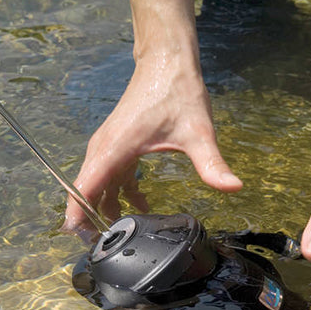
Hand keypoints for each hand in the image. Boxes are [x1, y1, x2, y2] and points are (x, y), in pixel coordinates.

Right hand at [62, 52, 241, 235]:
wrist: (166, 60)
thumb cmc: (176, 90)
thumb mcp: (197, 131)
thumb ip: (212, 164)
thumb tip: (234, 187)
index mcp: (115, 149)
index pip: (84, 188)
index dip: (77, 216)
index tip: (79, 240)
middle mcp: (104, 148)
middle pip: (85, 191)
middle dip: (90, 220)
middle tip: (104, 249)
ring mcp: (108, 145)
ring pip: (96, 184)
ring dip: (105, 209)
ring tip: (122, 234)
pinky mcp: (117, 143)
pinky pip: (110, 175)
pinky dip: (118, 193)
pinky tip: (141, 205)